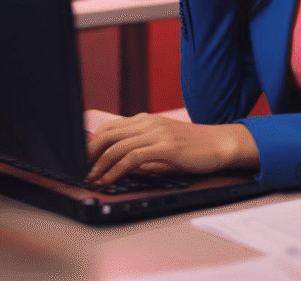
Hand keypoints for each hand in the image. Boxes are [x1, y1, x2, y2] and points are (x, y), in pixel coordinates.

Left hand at [86, 113, 259, 184]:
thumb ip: (142, 150)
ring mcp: (157, 133)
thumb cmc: (192, 147)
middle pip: (108, 134)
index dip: (91, 143)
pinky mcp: (166, 146)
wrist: (219, 144)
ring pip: (117, 146)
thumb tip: (118, 165)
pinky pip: (133, 157)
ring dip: (100, 164)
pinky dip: (117, 170)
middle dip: (90, 153)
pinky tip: (110, 179)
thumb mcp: (163, 145)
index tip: (83, 160)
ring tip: (92, 179)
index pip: (109, 127)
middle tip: (81, 170)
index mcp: (146, 120)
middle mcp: (149, 122)